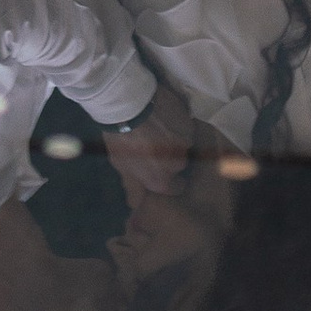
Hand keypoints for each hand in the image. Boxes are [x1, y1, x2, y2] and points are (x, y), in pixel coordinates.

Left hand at [110, 78, 197, 193]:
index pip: (176, 187)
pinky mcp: (189, 122)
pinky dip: (178, 123)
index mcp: (163, 180)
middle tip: (155, 144)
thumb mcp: (122, 167)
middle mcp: (179, 165)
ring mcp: (186, 142)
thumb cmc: (121, 140)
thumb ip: (135, 187)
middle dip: (170, 157)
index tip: (160, 168)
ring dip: (174, 139)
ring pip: (183, 144)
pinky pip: (186, 126)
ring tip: (159, 126)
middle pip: (179, 164)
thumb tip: (137, 205)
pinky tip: (164, 114)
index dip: (169, 179)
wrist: (128, 105)